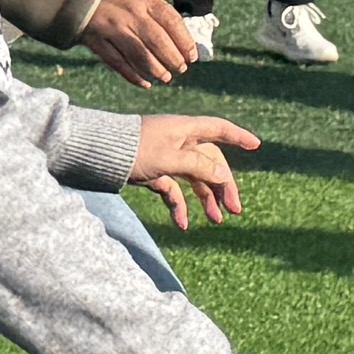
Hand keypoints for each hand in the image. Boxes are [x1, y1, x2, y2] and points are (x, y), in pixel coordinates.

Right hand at [82, 0, 200, 85]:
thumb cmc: (121, 0)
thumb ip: (161, 17)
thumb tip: (185, 45)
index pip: (170, 20)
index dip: (184, 40)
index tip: (192, 55)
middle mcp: (129, 14)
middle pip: (156, 39)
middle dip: (172, 58)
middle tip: (181, 68)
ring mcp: (112, 29)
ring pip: (139, 54)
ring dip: (155, 69)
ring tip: (166, 77)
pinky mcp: (98, 42)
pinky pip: (118, 63)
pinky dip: (133, 76)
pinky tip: (145, 83)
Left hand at [126, 109, 254, 223]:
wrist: (97, 154)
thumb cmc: (132, 149)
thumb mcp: (168, 158)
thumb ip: (197, 166)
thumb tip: (222, 174)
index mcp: (185, 130)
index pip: (218, 129)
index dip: (238, 136)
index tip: (256, 145)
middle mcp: (179, 142)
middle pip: (210, 162)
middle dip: (223, 186)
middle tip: (234, 210)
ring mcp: (166, 158)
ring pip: (194, 179)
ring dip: (205, 199)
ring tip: (215, 221)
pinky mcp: (153, 173)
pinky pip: (173, 190)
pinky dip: (179, 206)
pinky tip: (182, 224)